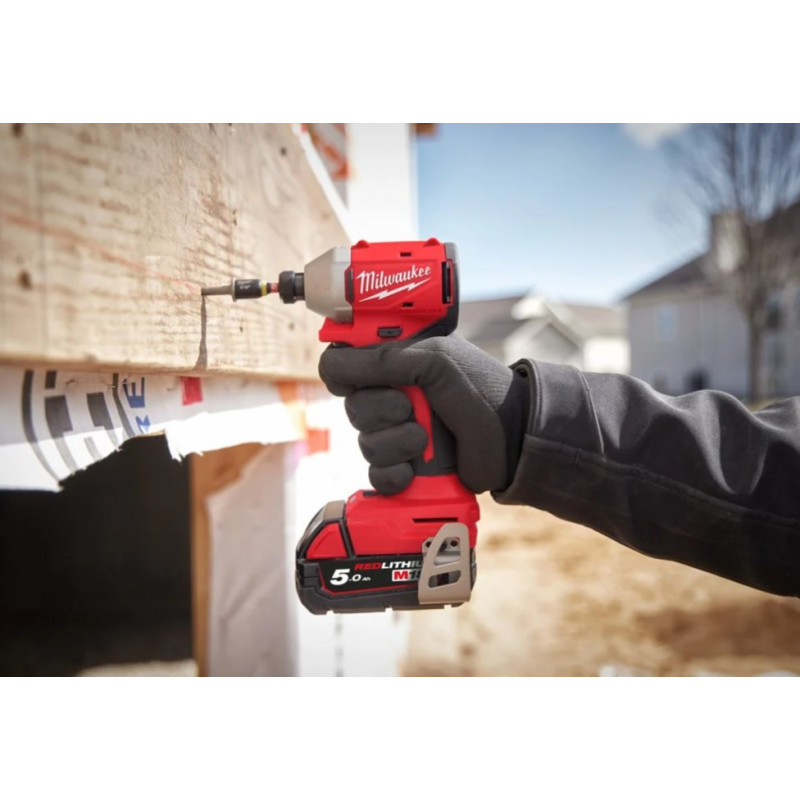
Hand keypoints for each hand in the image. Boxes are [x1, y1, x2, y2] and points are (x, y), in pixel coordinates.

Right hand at [319, 335, 529, 494]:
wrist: (514, 440)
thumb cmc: (483, 391)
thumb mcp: (437, 363)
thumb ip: (385, 360)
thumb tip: (335, 364)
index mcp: (397, 363)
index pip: (344, 365)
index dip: (344, 373)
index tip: (359, 380)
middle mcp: (393, 396)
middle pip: (351, 407)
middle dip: (379, 412)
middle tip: (411, 409)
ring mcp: (398, 433)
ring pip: (364, 443)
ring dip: (394, 443)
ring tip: (425, 440)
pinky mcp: (405, 467)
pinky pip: (376, 475)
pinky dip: (392, 475)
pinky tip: (412, 471)